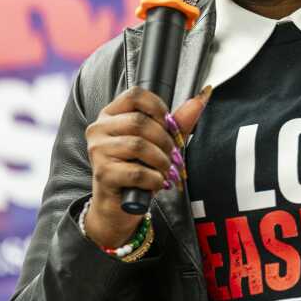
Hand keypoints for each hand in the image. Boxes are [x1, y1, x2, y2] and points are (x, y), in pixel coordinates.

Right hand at [83, 86, 209, 248]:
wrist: (120, 206)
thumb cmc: (139, 169)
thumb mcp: (160, 142)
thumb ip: (179, 120)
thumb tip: (203, 96)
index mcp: (111, 115)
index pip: (135, 95)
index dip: (158, 108)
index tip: (169, 125)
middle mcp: (99, 129)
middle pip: (140, 122)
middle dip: (165, 140)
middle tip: (172, 155)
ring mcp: (98, 151)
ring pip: (138, 146)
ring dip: (161, 161)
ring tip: (165, 170)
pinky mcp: (102, 173)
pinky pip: (137, 172)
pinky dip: (155, 179)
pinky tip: (156, 183)